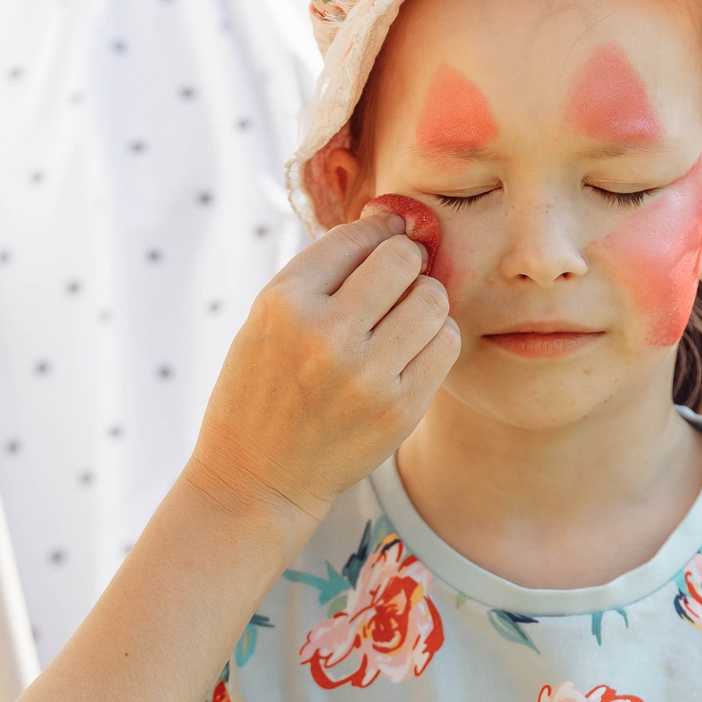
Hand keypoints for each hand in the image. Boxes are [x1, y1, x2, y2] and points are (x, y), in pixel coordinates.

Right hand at [188, 214, 457, 532]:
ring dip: (425, 301)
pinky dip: (435, 341)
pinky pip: (446, 345)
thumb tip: (390, 222)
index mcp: (284, 302)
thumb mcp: (267, 320)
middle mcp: (325, 334)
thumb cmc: (262, 391)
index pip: (356, 238)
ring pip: (433, 299)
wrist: (256, 479)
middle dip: (406, 262)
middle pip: (403, 259)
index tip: (382, 243)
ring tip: (404, 320)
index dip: (377, 233)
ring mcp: (366, 375)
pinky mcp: (399, 410)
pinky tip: (410, 353)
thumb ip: (322, 273)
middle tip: (398, 281)